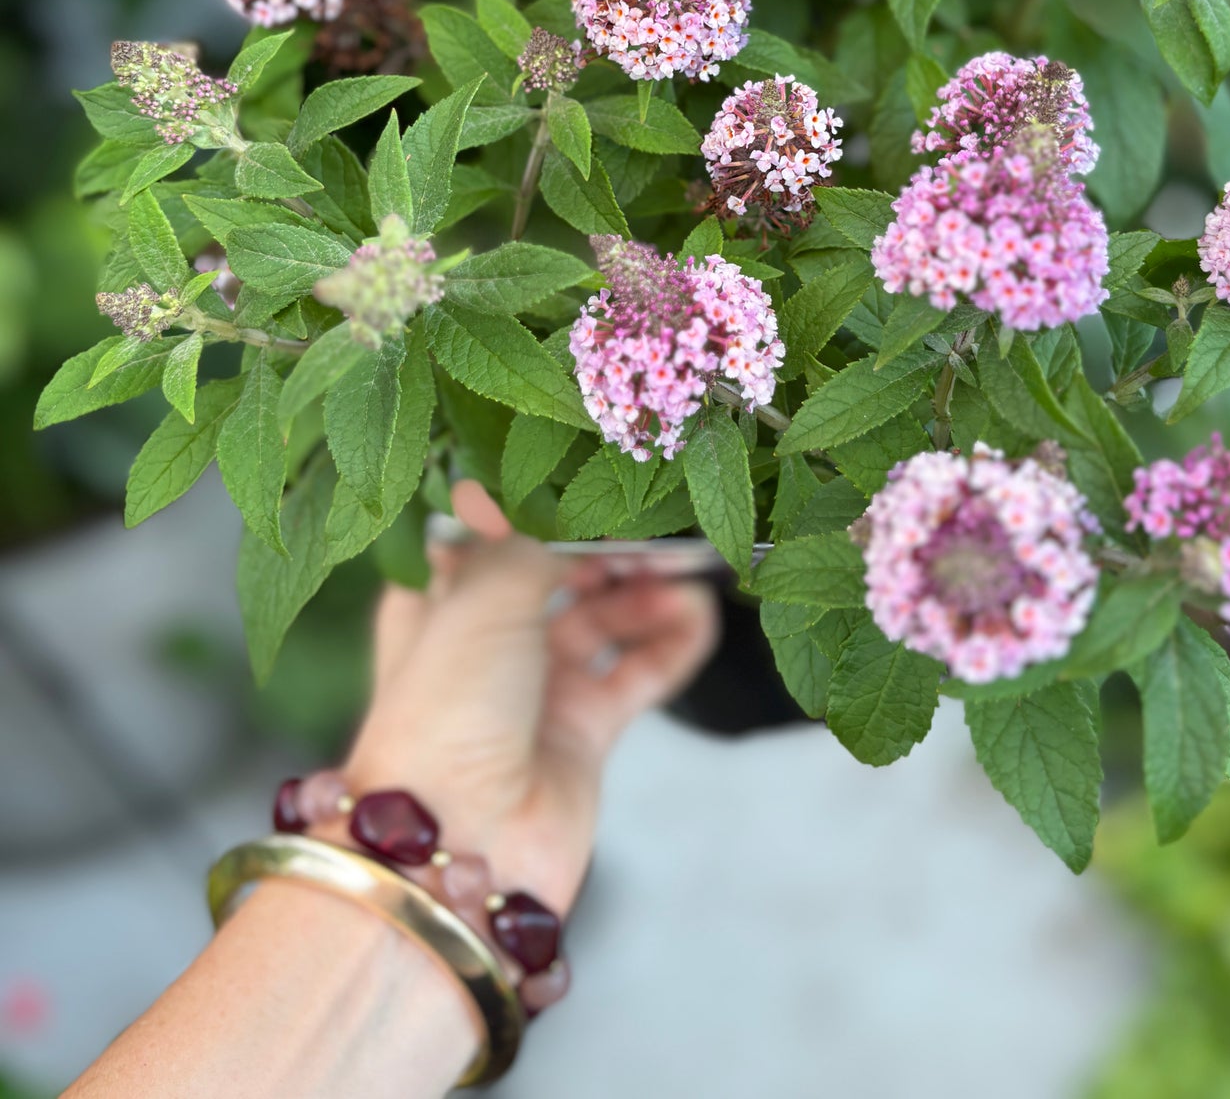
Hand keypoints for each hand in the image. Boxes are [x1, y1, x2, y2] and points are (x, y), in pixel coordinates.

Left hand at [343, 480, 718, 913]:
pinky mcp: (584, 731)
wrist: (461, 846)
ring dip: (646, 590)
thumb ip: (526, 539)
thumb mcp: (479, 596)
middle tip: (659, 520)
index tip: (589, 478)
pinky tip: (698, 615)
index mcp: (438, 601)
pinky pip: (638, 671)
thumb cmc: (445, 712)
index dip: (538, 506)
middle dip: (607, 545)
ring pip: (604, 617)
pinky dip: (671, 641)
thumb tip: (543, 499)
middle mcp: (485, 641)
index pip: (491, 535)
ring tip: (686, 568)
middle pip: (557, 573)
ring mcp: (537, 688)